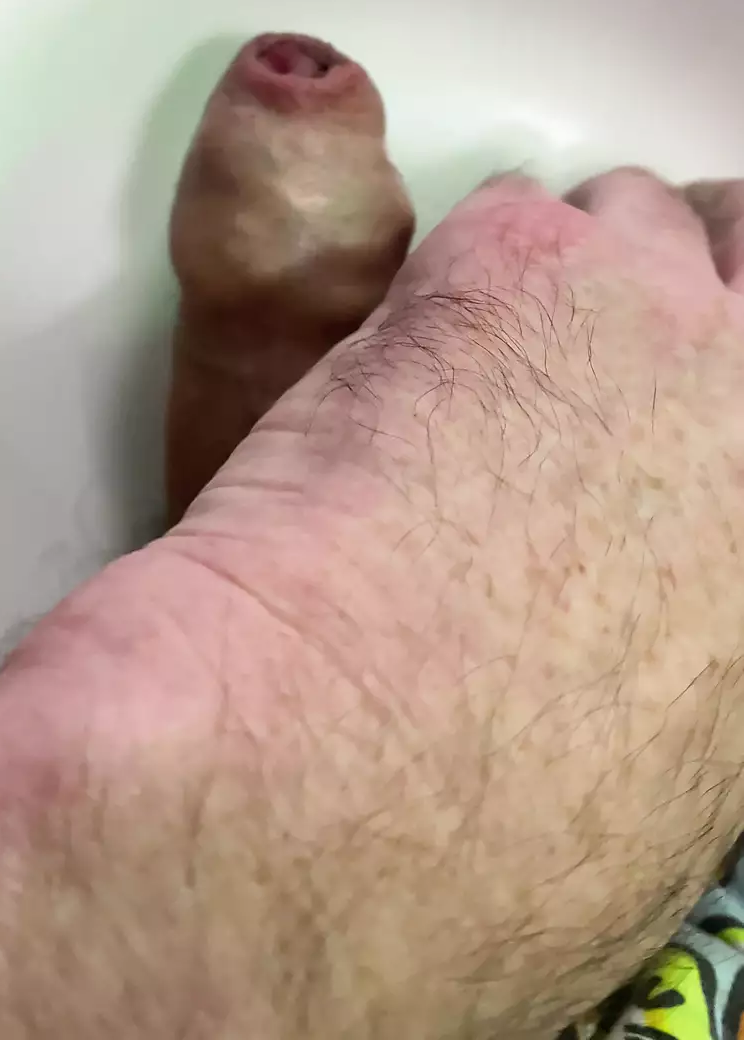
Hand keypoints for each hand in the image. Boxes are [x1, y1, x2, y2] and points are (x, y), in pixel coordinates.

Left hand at [0, 168, 743, 1039]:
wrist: (349, 781)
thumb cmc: (493, 836)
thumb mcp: (668, 763)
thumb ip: (687, 648)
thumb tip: (655, 626)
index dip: (722, 359)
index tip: (680, 372)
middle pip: (729, 248)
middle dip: (659, 272)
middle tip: (577, 319)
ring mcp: (655, 313)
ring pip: (613, 218)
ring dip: (546, 270)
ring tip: (459, 349)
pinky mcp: (518, 265)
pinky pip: (499, 219)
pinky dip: (445, 270)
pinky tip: (389, 354)